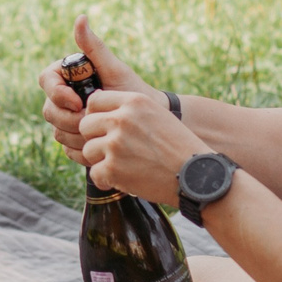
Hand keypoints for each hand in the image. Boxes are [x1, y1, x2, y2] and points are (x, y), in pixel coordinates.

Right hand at [36, 15, 152, 163]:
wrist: (145, 120)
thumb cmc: (132, 89)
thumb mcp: (114, 68)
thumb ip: (94, 47)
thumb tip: (81, 18)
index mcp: (66, 77)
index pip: (46, 81)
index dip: (58, 93)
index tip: (79, 101)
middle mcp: (61, 98)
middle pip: (48, 110)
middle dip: (70, 118)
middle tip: (93, 120)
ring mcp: (65, 121)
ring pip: (56, 131)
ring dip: (78, 134)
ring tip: (102, 131)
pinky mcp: (72, 140)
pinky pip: (67, 148)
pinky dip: (82, 148)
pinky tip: (100, 144)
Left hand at [77, 87, 199, 202]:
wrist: (196, 176)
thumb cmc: (178, 147)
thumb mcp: (156, 115)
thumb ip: (128, 109)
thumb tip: (93, 105)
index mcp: (134, 102)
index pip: (94, 101)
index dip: (96, 116)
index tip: (105, 129)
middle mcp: (122, 120)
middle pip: (85, 126)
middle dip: (95, 139)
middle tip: (113, 151)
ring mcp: (116, 144)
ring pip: (88, 150)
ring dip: (101, 161)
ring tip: (124, 166)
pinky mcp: (113, 169)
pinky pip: (94, 174)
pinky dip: (106, 180)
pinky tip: (124, 180)